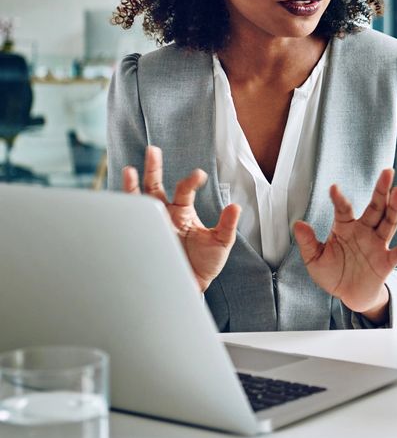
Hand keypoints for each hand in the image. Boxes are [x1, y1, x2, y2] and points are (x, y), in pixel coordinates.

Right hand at [122, 145, 239, 293]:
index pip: (184, 189)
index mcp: (182, 211)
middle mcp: (164, 214)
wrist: (188, 287)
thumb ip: (226, 225)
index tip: (199, 175)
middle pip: (155, 185)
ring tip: (129, 170)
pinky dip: (125, 212)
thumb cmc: (204, 264)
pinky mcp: (141, 239)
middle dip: (153, 168)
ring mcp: (151, 225)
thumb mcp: (220, 243)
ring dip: (132, 186)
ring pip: (138, 200)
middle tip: (153, 150)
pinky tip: (122, 203)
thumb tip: (235, 207)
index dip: (191, 180)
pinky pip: (130, 224)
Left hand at [293, 168, 396, 319]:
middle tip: (387, 171)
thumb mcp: (315, 260)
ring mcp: (377, 245)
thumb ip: (308, 243)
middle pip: (375, 207)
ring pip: (389, 222)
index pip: (344, 209)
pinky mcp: (386, 261)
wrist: (349, 295)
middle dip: (381, 190)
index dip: (338, 199)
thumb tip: (298, 224)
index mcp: (345, 227)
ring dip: (395, 207)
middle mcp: (364, 231)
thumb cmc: (332, 273)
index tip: (333, 188)